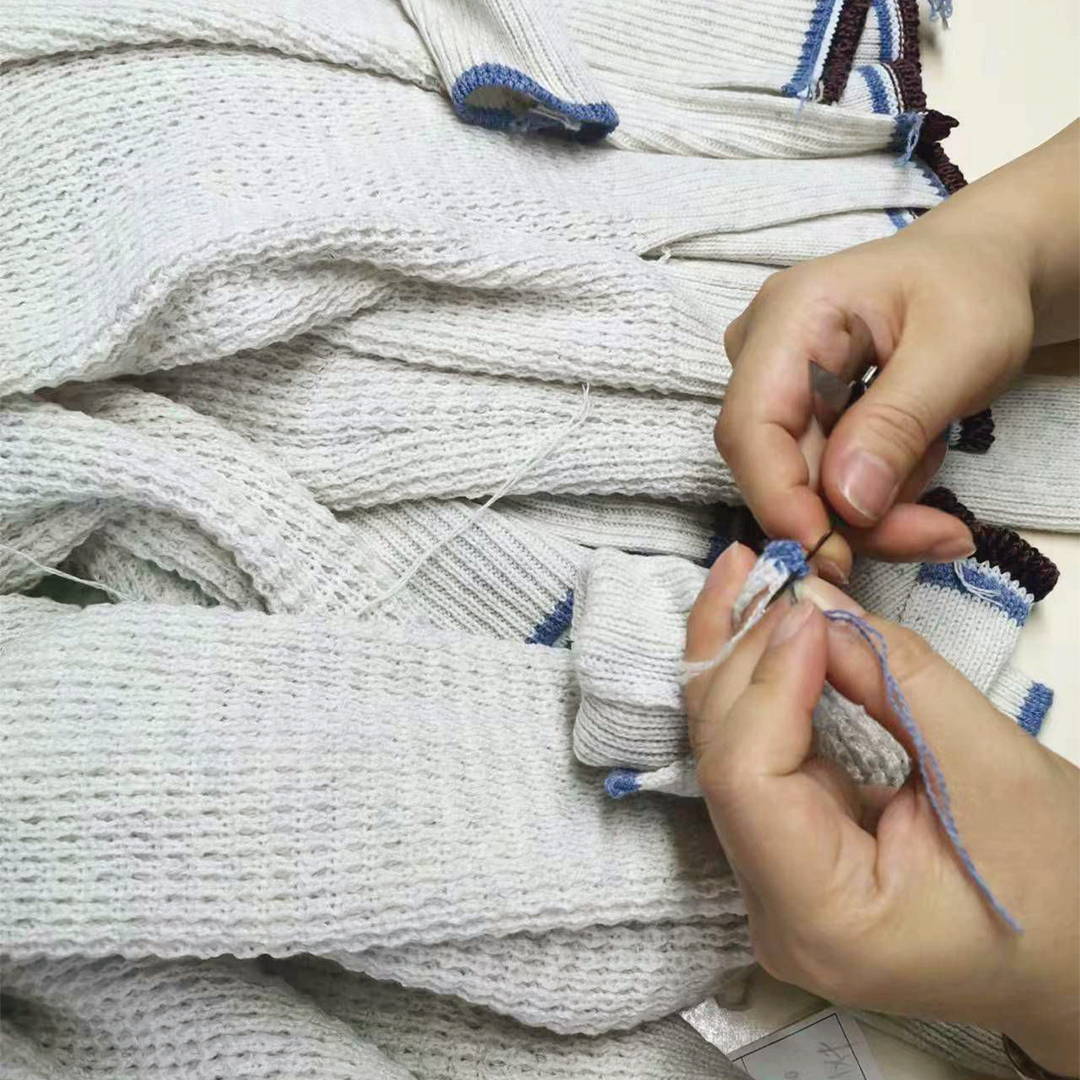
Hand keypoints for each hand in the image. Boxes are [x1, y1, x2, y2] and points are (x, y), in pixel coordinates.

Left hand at [685, 543, 1079, 1075]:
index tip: (805, 606)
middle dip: (737, 653)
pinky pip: (752, 759)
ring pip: (726, 752)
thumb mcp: (987, 765)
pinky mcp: (785, 856)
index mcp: (822, 919)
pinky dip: (756, 689)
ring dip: (734, 660)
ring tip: (744, 577)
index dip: (767, 680)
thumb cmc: (1062, 880)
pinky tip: (757, 630)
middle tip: (756, 564)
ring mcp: (771, 886)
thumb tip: (813, 601)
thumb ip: (893, 677)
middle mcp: (773, 913)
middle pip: (724, 759)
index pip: (748, 780)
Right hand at [715, 122, 1078, 582]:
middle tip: (939, 537)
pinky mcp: (794, 419)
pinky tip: (918, 466)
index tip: (831, 553)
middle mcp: (761, 354)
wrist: (975, 272)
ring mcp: (773, 389)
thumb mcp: (960, 350)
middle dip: (850, 517)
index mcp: (790, 315)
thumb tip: (846, 505)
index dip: (779, 497)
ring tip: (944, 489)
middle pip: (775, 466)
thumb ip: (897, 424)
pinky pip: (820, 483)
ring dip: (875, 512)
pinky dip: (875, 500)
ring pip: (801, 486)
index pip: (749, 425)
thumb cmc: (972, 290)